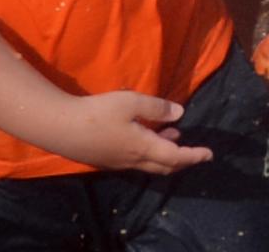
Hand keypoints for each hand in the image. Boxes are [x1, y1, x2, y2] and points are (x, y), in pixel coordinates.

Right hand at [44, 90, 212, 176]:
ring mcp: (116, 162)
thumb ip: (157, 108)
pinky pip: (135, 160)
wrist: (59, 127)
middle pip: (163, 166)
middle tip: (196, 152)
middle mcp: (131, 160)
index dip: (194, 156)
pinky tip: (147, 135)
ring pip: (148, 164)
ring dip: (165, 154)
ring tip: (174, 135)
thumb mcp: (132, 103)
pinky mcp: (104, 159)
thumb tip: (180, 114)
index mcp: (142, 147)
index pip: (175, 157)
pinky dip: (149, 152)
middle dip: (183, 160)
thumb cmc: (98, 113)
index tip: (209, 154)